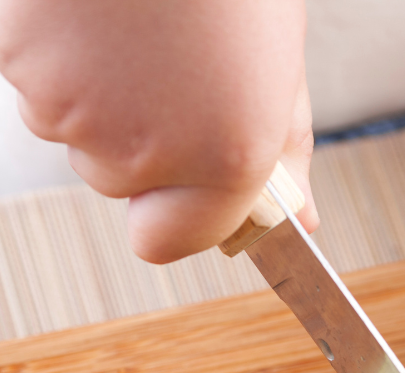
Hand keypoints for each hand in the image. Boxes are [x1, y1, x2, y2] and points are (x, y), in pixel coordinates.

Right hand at [0, 0, 317, 263]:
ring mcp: (68, 107)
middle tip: (174, 69)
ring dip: (103, 98)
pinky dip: (62, 61)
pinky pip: (36, 87)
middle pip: (121, 183)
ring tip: (140, 30)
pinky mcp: (15, 61)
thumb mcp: (280, 68)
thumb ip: (282, 155)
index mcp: (222, 156)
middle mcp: (141, 149)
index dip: (178, 216)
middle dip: (145, 142)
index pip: (167, 242)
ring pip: (76, 133)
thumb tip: (300, 218)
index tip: (191, 184)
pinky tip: (100, 16)